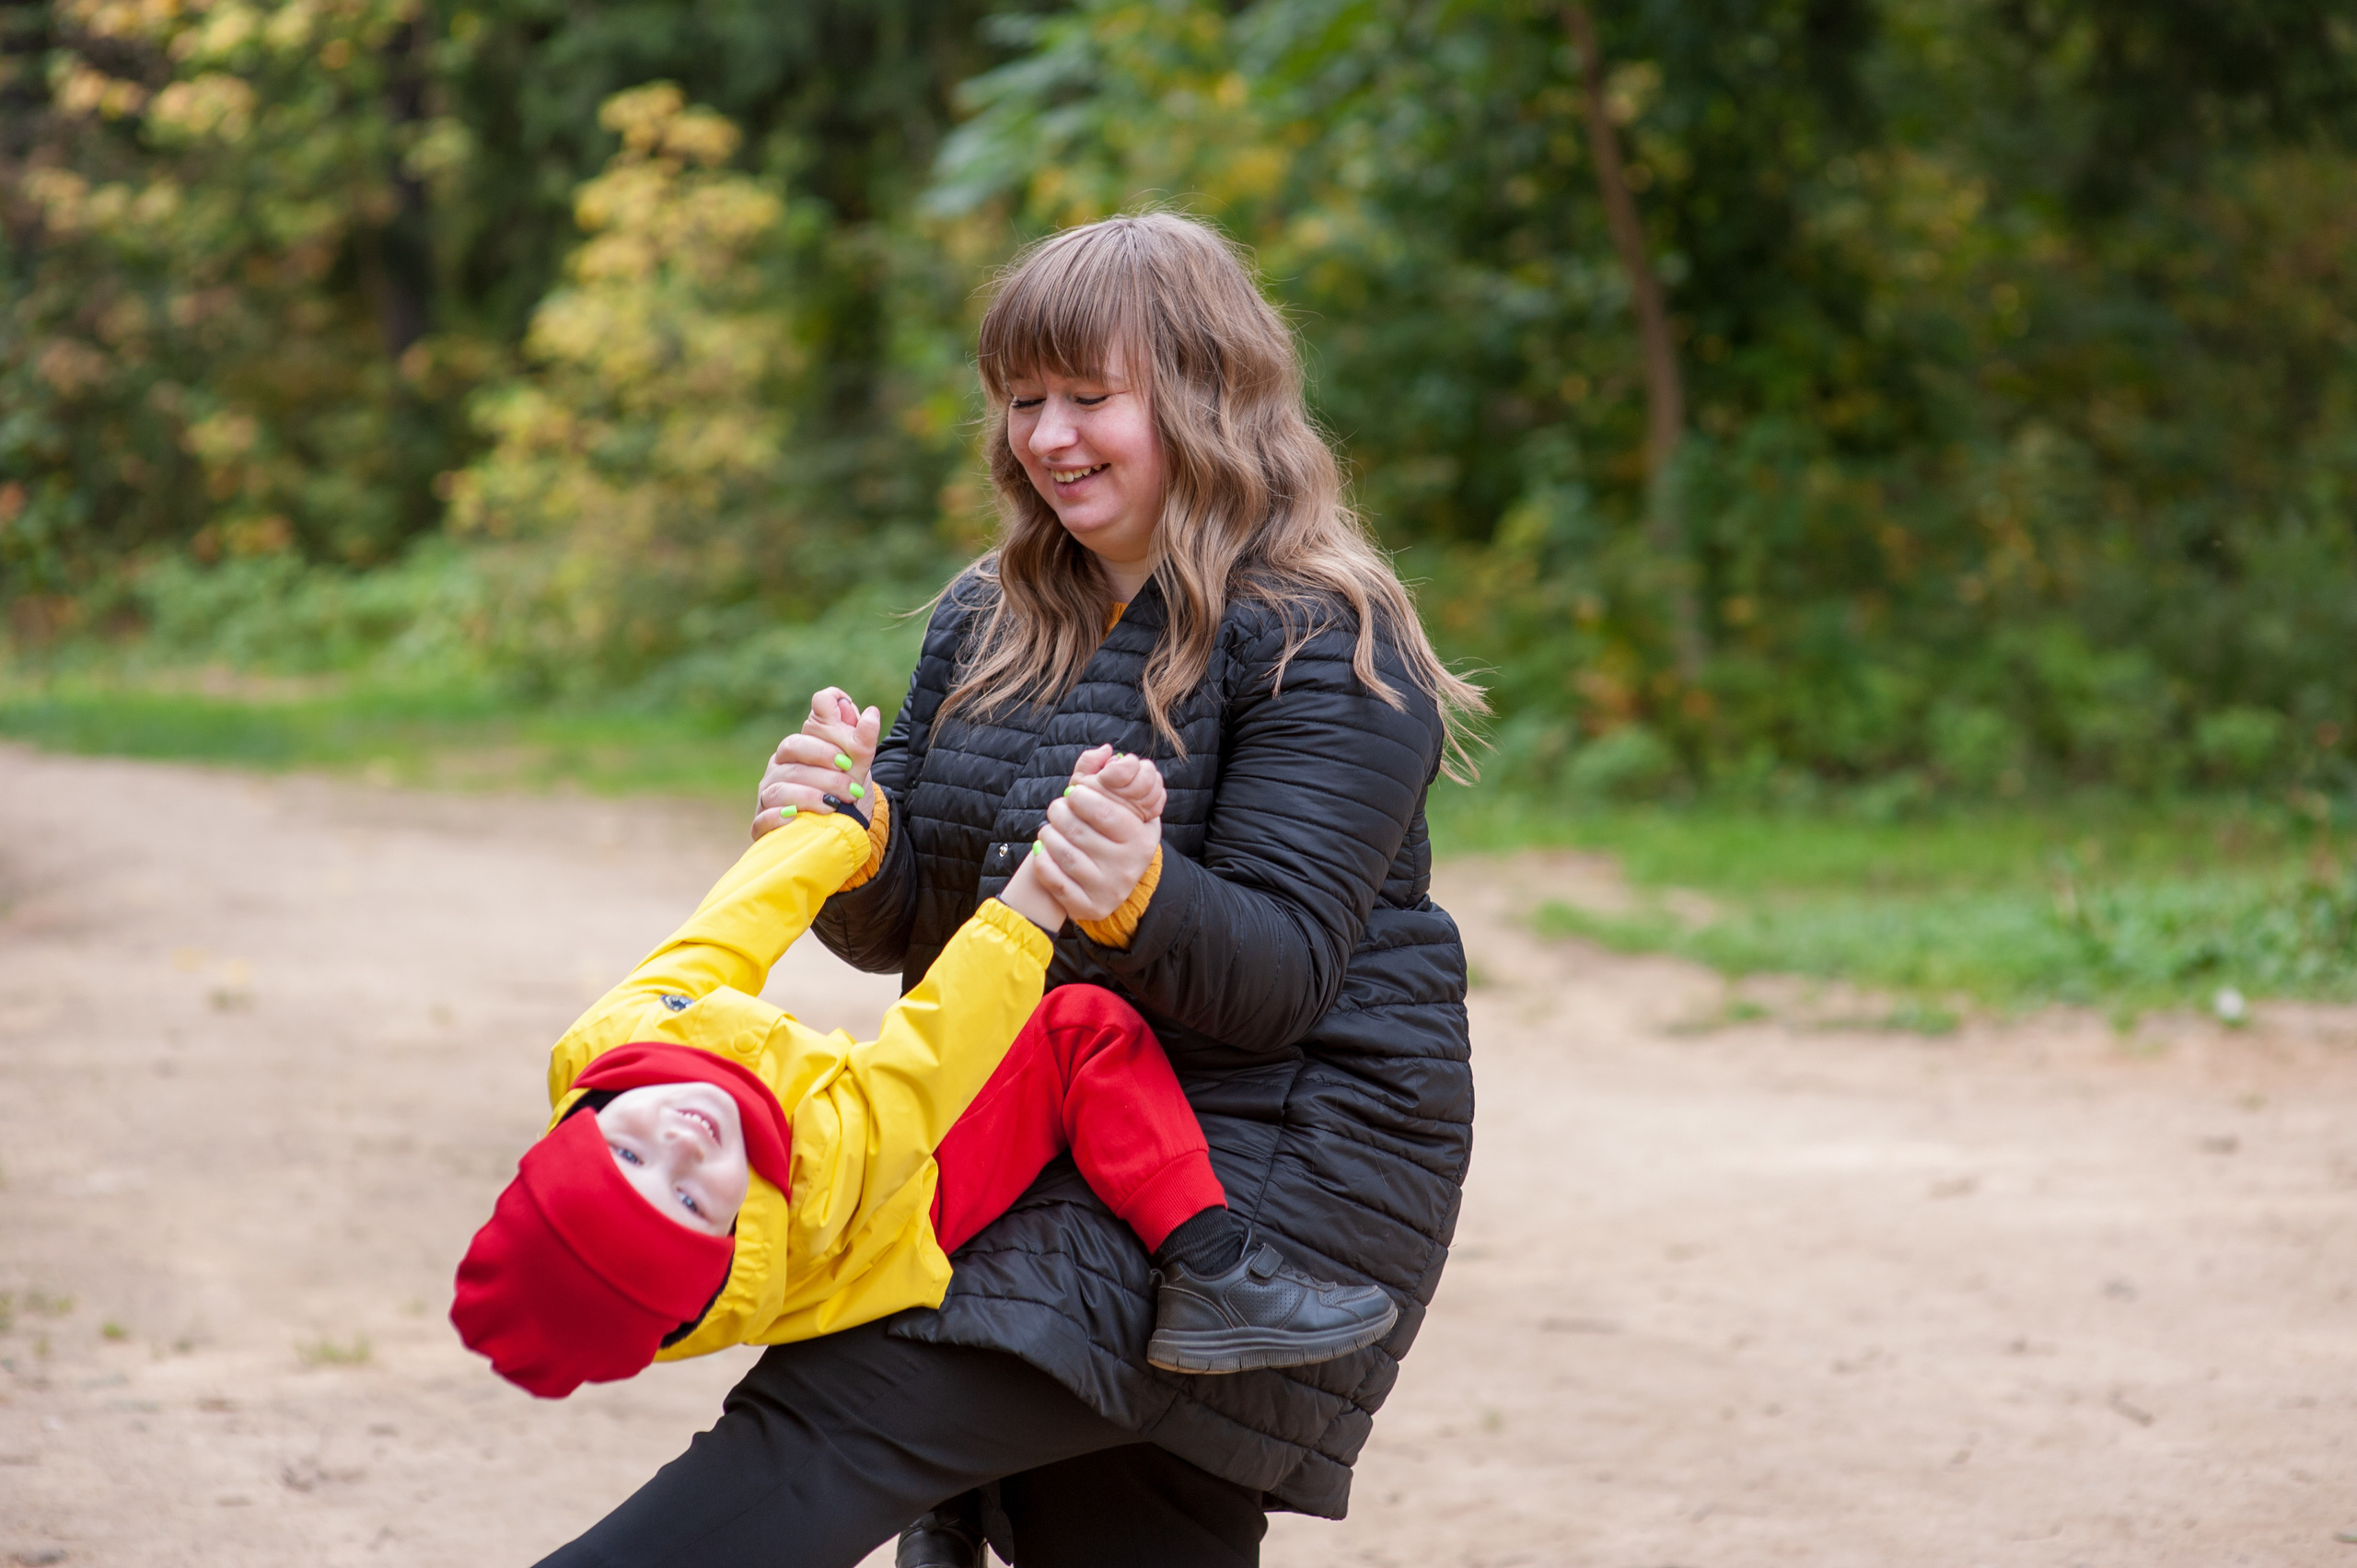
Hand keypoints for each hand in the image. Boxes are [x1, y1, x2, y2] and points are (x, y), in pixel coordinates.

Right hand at [751, 688, 880, 839]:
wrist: (838, 828)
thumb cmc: (842, 791)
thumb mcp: (856, 769)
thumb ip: (861, 741)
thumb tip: (871, 713)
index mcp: (799, 749)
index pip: (803, 734)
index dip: (824, 740)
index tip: (846, 759)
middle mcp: (779, 767)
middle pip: (791, 752)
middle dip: (823, 768)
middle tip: (850, 786)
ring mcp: (768, 794)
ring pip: (778, 788)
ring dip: (808, 796)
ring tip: (833, 805)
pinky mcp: (762, 823)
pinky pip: (762, 818)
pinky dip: (776, 817)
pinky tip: (795, 818)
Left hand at [1029, 745, 1162, 921]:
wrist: (1108, 885)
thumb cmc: (1110, 835)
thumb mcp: (1116, 805)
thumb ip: (1105, 774)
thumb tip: (1106, 751)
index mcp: (1140, 839)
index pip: (1107, 812)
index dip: (1082, 796)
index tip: (1073, 791)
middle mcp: (1128, 867)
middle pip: (1080, 832)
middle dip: (1060, 813)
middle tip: (1057, 809)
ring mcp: (1108, 889)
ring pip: (1065, 854)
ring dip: (1048, 835)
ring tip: (1048, 829)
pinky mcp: (1088, 907)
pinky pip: (1056, 882)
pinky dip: (1043, 862)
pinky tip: (1042, 852)